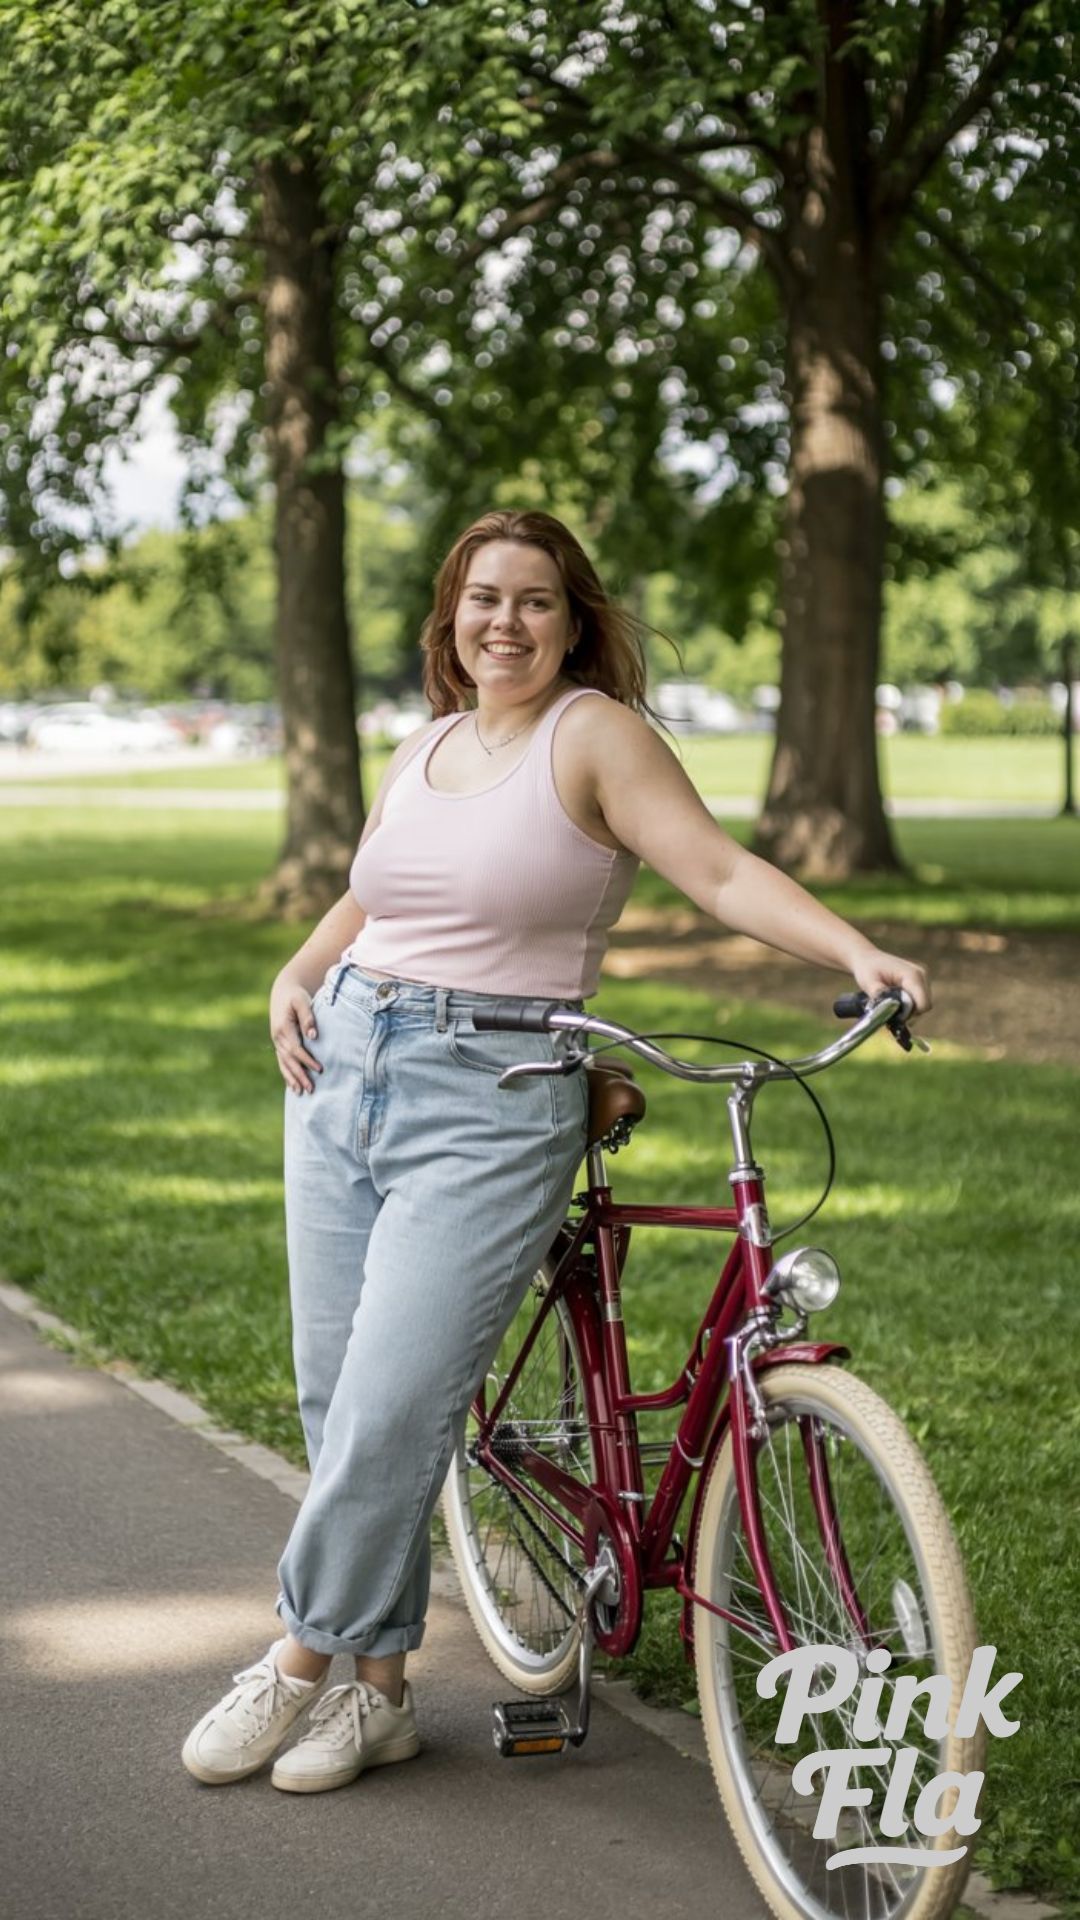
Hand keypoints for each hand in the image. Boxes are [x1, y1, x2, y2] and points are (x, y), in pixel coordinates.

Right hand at [270, 977, 322, 1093]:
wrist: (283, 991)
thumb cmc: (295, 995)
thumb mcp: (302, 1001)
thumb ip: (308, 1018)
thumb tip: (313, 1037)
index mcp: (283, 1028)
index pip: (296, 1049)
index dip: (307, 1060)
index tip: (319, 1070)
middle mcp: (277, 1037)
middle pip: (289, 1060)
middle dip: (299, 1075)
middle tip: (311, 1089)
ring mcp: (277, 1041)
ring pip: (284, 1063)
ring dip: (292, 1078)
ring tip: (300, 1093)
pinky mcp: (279, 1043)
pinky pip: (282, 1061)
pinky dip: (287, 1073)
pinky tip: (292, 1085)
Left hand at [850, 948, 931, 1017]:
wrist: (868, 957)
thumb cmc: (867, 967)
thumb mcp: (868, 981)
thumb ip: (879, 995)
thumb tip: (886, 1009)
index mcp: (912, 975)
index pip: (923, 1003)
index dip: (910, 1014)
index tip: (893, 1015)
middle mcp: (921, 976)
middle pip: (924, 1005)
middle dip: (908, 1013)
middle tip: (889, 1011)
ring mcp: (922, 979)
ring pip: (922, 1004)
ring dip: (908, 1009)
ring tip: (890, 1004)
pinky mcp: (919, 983)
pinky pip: (918, 1000)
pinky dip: (908, 1005)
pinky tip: (895, 1001)